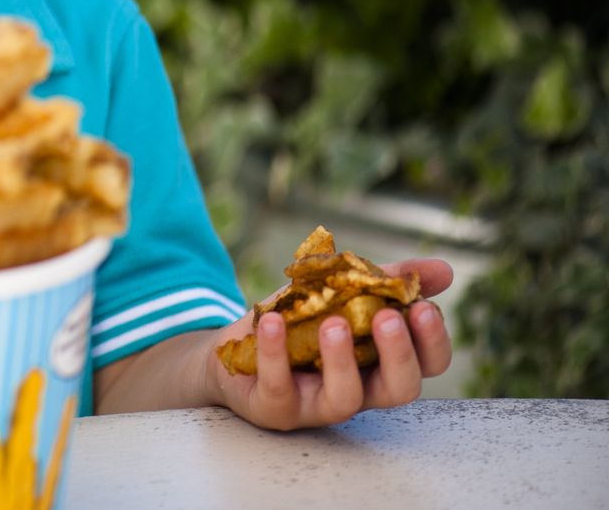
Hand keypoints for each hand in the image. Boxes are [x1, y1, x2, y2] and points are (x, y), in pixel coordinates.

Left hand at [208, 257, 454, 430]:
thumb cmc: (297, 324)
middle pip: (399, 389)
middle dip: (400, 354)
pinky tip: (271, 320)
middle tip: (388, 318)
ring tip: (333, 323)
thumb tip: (445, 270)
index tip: (425, 306)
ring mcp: (317, 404)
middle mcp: (358, 390)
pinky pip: (279, 385)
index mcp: (380, 364)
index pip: (427, 365)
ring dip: (342, 359)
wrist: (232, 351)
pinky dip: (275, 351)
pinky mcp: (276, 407)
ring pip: (346, 397)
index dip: (432, 341)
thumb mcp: (339, 293)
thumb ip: (386, 281)